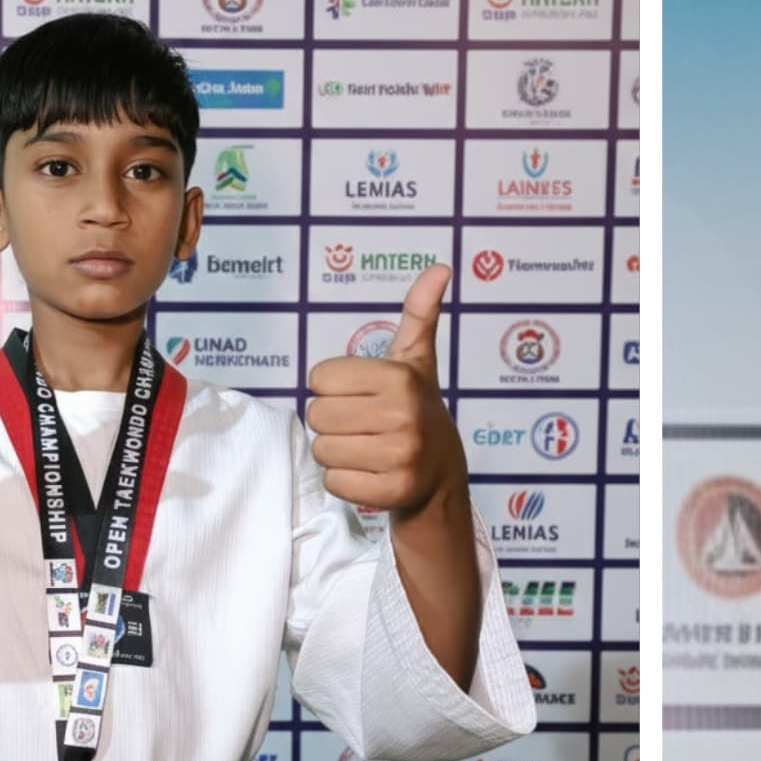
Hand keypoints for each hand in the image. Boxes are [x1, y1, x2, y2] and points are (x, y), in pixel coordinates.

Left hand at [302, 265, 464, 516]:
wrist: (443, 477)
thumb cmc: (417, 411)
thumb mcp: (416, 361)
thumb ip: (419, 314)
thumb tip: (439, 268)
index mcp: (399, 379)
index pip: (319, 378)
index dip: (332, 388)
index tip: (361, 397)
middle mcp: (402, 416)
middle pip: (316, 414)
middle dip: (331, 422)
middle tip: (360, 427)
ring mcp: (401, 458)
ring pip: (322, 450)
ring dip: (335, 453)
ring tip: (364, 451)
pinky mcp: (394, 492)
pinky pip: (335, 482)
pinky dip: (344, 482)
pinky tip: (368, 475)